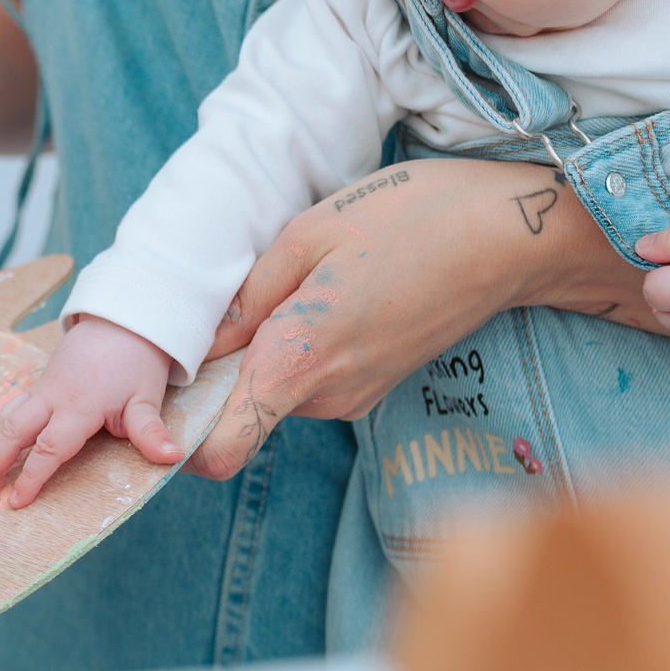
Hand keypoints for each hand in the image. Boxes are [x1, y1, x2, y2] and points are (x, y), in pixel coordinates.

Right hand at [0, 317, 181, 507]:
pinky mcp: (37, 386)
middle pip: (11, 431)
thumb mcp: (147, 398)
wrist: (121, 321)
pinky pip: (7, 409)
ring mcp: (40, 390)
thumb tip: (172, 456)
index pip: (49, 447)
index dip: (32, 476)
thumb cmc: (136, 363)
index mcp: (79, 405)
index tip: (17, 501)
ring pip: (2, 419)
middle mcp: (52, 397)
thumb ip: (151, 431)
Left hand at [189, 159, 664, 478]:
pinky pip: (312, 380)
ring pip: (278, 391)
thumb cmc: (410, 219)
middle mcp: (327, 396)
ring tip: (293, 286)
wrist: (511, 236)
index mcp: (298, 361)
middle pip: (240, 412)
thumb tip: (196, 344)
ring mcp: (356, 397)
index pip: (220, 451)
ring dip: (265, 353)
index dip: (177, 441)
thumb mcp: (308, 235)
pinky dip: (299, 351)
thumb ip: (245, 298)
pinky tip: (325, 296)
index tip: (159, 403)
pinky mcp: (375, 386)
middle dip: (220, 372)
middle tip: (229, 307)